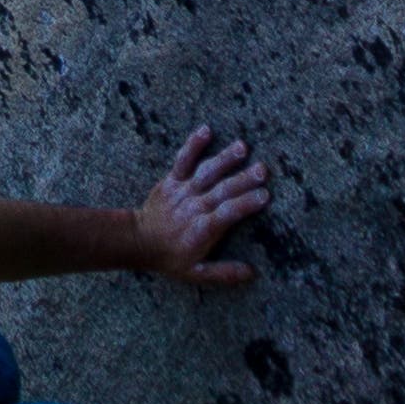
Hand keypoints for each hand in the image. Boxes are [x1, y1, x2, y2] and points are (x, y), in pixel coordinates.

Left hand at [130, 123, 269, 286]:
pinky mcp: (171, 179)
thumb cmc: (171, 257)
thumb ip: (224, 273)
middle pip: (222, 190)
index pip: (228, 213)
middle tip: (263, 169)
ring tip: (242, 147)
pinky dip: (193, 144)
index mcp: (203, 229)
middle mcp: (194, 207)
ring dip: (224, 159)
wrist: (139, 241)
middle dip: (243, 179)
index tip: (265, 195)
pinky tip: (206, 129)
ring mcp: (182, 191)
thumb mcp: (197, 273)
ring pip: (206, 172)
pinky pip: (183, 159)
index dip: (246, 204)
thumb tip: (252, 272)